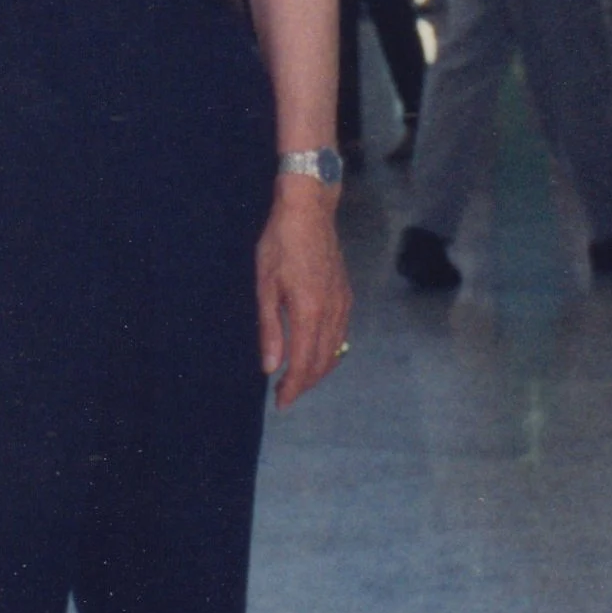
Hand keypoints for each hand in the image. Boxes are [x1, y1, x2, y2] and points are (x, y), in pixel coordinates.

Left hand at [256, 183, 352, 410]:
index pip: (302, 363)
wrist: (310, 210)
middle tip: (284, 395)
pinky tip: (317, 353)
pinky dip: (329, 352)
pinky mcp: (346, 295)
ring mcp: (342, 304)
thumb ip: (269, 328)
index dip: (292, 387)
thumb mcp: (265, 285)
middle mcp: (331, 312)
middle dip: (304, 384)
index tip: (280, 403)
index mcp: (309, 311)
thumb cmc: (280, 243)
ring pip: (335, 351)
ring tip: (298, 380)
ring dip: (318, 370)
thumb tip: (271, 366)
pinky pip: (341, 335)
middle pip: (322, 362)